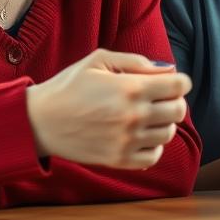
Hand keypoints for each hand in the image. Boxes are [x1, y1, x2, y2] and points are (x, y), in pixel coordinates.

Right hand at [26, 48, 190, 168]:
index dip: (179, 81)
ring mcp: (127, 141)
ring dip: (163, 122)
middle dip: (174, 100)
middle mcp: (134, 116)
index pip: (179, 86)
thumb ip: (137, 62)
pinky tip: (141, 135)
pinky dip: (153, 146)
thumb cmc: (69, 85)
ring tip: (147, 115)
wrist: (39, 120)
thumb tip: (168, 70)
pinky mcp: (118, 159)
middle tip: (160, 98)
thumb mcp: (100, 60)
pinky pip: (154, 156)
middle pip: (179, 110)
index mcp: (131, 88)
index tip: (170, 82)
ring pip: (168, 133)